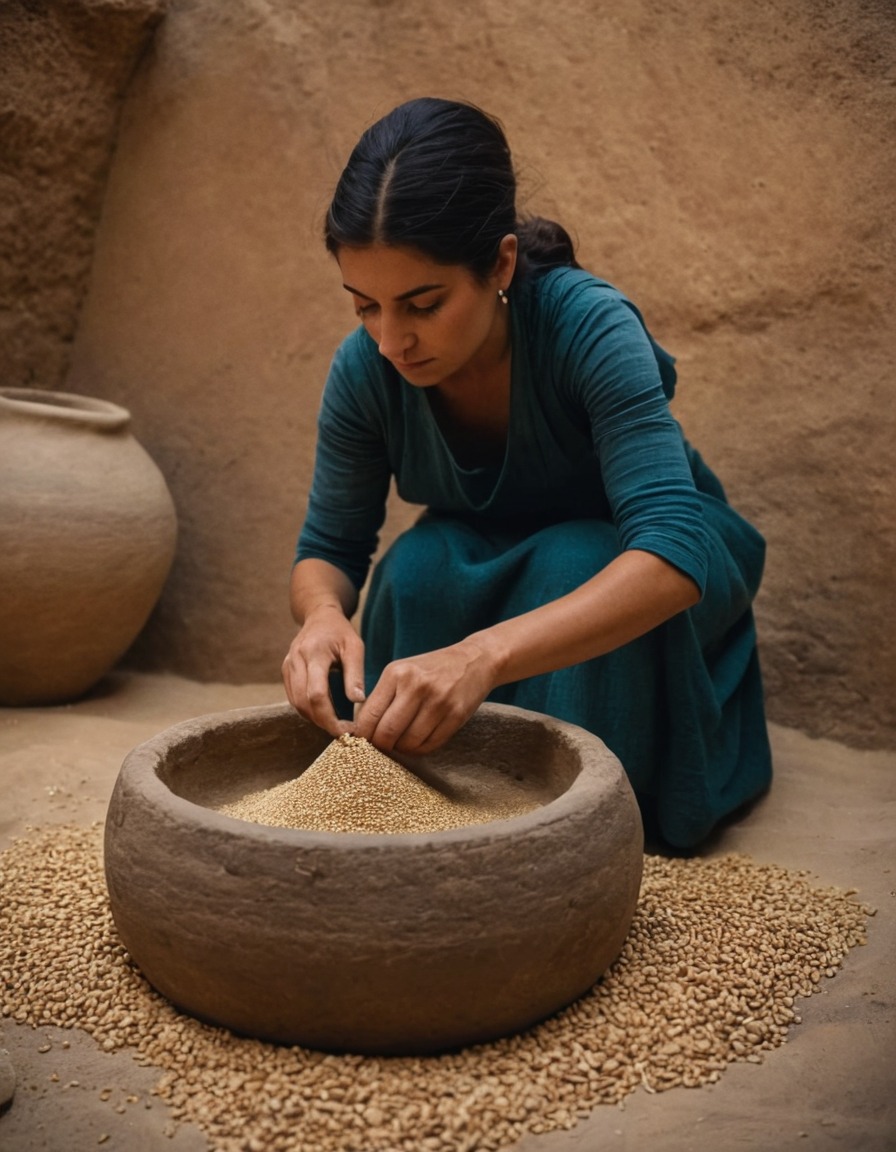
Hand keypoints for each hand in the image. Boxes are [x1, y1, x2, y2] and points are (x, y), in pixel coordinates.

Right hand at [281, 606, 365, 736]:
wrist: (319, 616)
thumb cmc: (341, 631)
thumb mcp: (355, 647)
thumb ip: (355, 674)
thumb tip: (358, 702)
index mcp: (314, 653)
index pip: (316, 694)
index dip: (329, 717)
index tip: (346, 730)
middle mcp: (295, 660)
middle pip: (303, 702)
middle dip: (323, 722)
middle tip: (344, 733)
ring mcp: (287, 666)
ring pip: (296, 703)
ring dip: (315, 718)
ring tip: (336, 726)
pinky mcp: (285, 671)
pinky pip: (293, 698)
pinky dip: (308, 710)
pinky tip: (325, 714)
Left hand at [353, 638, 496, 754]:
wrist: (474, 660)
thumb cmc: (431, 670)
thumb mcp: (402, 672)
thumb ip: (381, 697)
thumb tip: (359, 729)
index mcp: (396, 673)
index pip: (369, 716)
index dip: (363, 736)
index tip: (363, 742)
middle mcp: (416, 686)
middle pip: (387, 733)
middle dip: (381, 747)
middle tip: (383, 747)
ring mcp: (438, 701)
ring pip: (408, 743)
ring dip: (402, 749)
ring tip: (403, 742)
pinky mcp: (456, 714)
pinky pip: (430, 745)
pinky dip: (420, 749)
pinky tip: (419, 741)